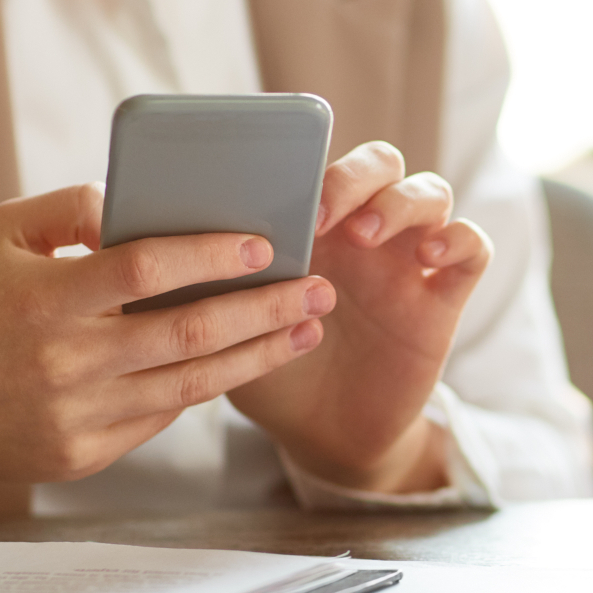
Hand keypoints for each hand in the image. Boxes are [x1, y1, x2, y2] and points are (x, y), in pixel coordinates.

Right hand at [0, 184, 334, 493]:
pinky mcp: (84, 455)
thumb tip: (137, 199)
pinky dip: (209, 385)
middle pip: (186, 333)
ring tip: (306, 329)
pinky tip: (249, 360)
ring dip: (258, 356)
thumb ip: (69, 205)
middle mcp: (63, 362)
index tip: (264, 245)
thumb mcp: (3, 233)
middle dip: (264, 310)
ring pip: (190, 385)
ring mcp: (76, 415)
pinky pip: (163, 416)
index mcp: (44, 299)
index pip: (145, 271)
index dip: (209, 256)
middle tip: (318, 290)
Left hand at [226, 142, 491, 493]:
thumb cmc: (265, 366)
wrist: (319, 435)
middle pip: (382, 163)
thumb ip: (192, 271)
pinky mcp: (442, 299)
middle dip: (355, 174)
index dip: (306, 157)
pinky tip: (431, 254)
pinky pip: (473, 248)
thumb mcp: (220, 318)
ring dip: (400, 203)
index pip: (323, 156)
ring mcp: (407, 262)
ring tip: (365, 235)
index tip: (272, 183)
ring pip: (430, 192)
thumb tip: (120, 212)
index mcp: (310, 224)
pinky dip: (459, 239)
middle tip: (323, 212)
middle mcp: (363, 233)